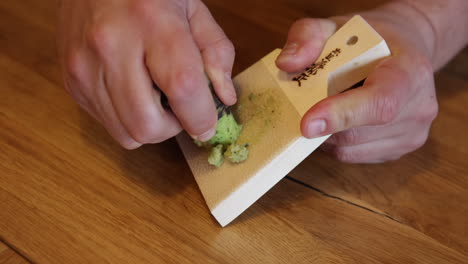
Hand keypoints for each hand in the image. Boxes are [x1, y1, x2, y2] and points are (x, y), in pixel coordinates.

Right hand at [58, 0, 235, 148]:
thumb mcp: (194, 10)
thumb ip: (216, 52)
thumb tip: (224, 97)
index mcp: (150, 21)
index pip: (182, 87)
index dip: (201, 116)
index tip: (208, 123)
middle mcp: (111, 46)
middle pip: (147, 125)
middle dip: (173, 128)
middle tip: (180, 108)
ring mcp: (84, 67)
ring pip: (126, 134)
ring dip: (151, 127)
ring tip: (157, 98)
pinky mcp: (71, 81)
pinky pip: (108, 124)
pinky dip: (128, 119)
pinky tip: (134, 92)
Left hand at [276, 11, 437, 162]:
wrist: (404, 50)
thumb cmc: (370, 39)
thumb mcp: (335, 25)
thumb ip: (308, 36)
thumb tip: (286, 63)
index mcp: (409, 70)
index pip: (379, 103)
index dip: (341, 115)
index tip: (306, 123)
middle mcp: (418, 106)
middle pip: (356, 133)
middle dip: (321, 122)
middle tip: (308, 102)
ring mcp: (412, 133)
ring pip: (349, 149)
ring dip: (326, 134)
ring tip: (328, 106)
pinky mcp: (400, 150)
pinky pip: (352, 156)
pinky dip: (335, 142)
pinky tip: (339, 120)